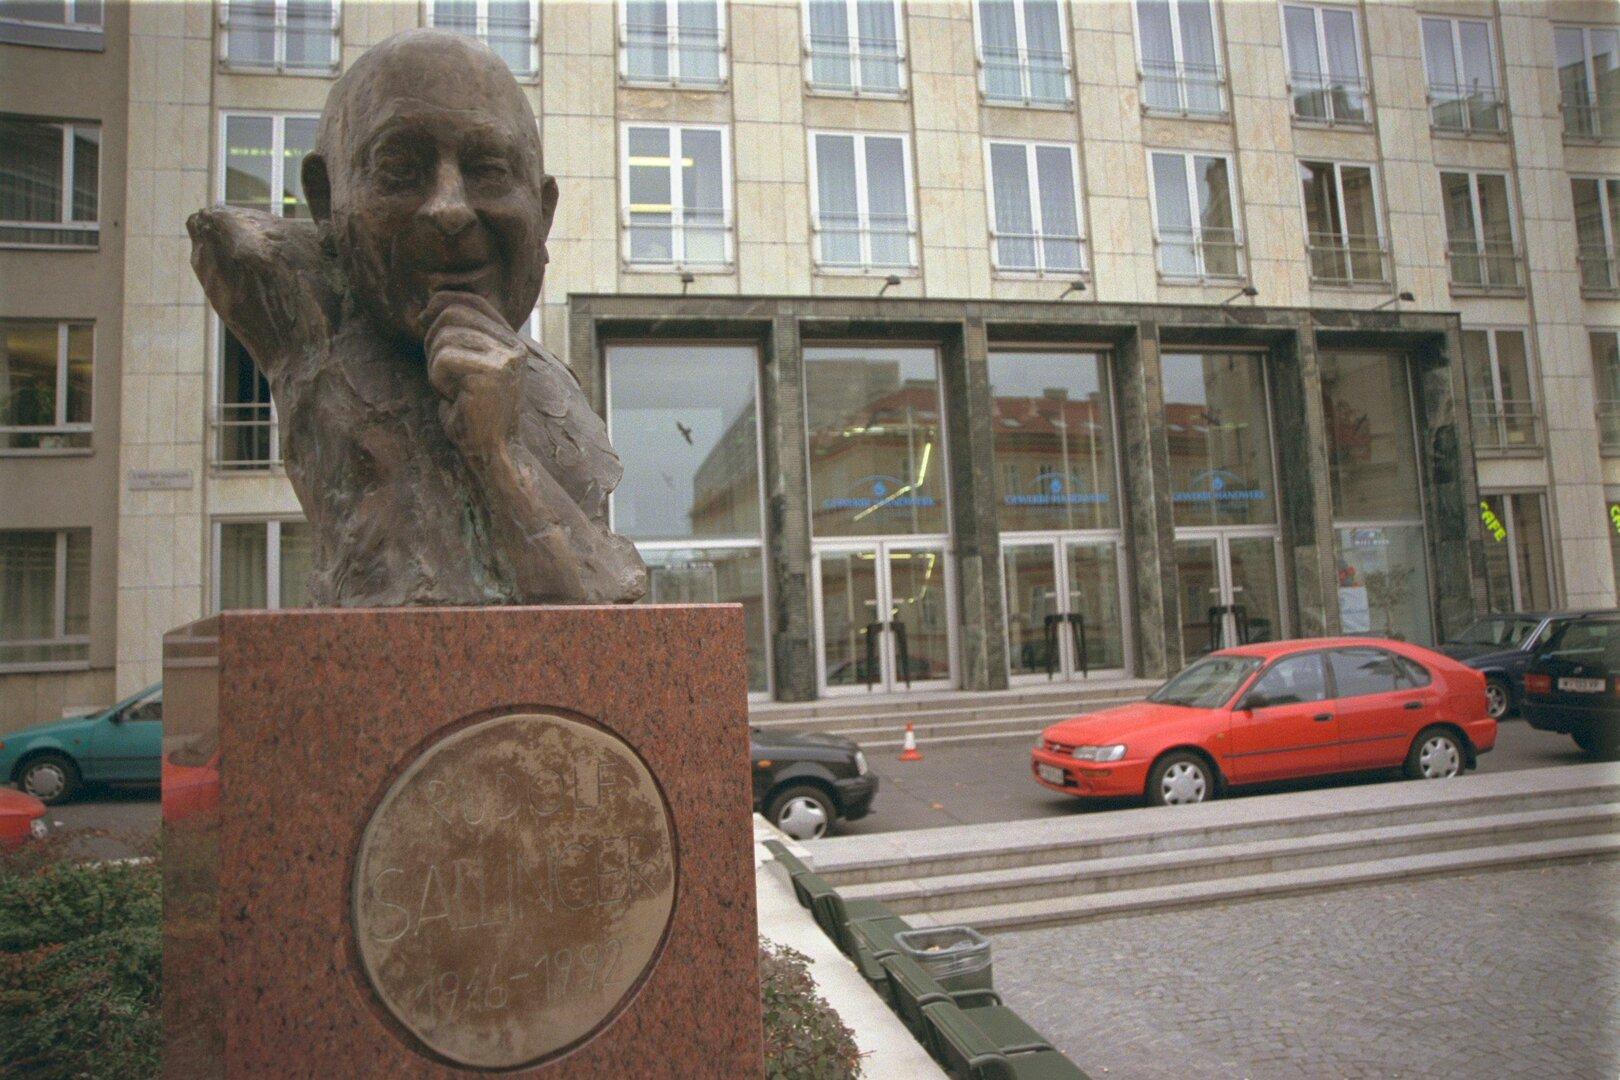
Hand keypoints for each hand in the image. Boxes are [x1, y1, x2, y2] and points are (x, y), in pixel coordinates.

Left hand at [424, 291, 525, 457]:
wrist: (489, 451)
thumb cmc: (471, 411)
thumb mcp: (464, 365)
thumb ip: (457, 336)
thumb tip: (428, 307)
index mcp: (511, 341)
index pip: (473, 300)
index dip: (441, 302)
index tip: (421, 320)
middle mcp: (513, 345)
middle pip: (453, 313)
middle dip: (432, 338)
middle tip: (439, 370)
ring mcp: (506, 358)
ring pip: (444, 337)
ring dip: (435, 365)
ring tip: (451, 388)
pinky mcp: (492, 374)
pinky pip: (444, 360)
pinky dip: (438, 380)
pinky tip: (453, 397)